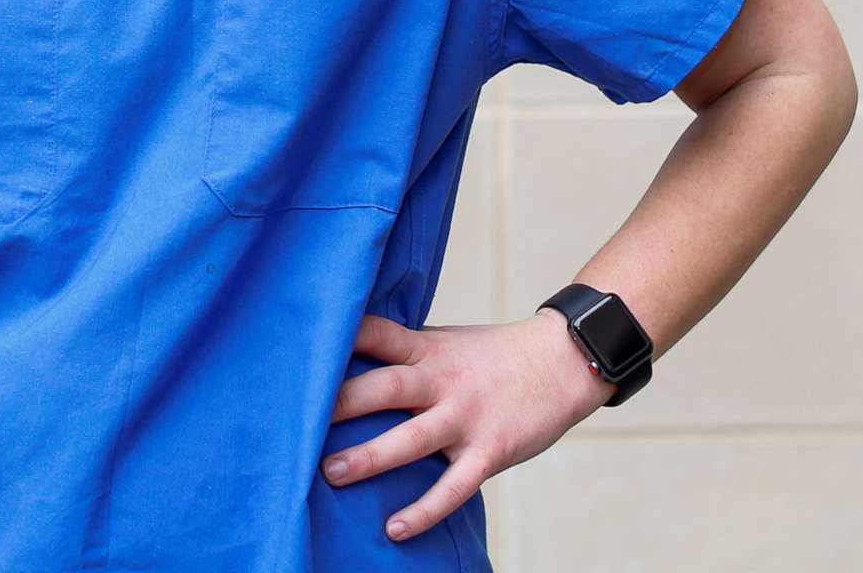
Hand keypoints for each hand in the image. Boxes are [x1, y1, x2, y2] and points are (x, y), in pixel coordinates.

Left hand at [322, 309, 612, 542]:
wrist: (564, 360)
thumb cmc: (496, 355)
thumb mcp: (448, 342)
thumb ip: (406, 355)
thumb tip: (352, 363)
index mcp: (427, 348)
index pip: (377, 334)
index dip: (341, 338)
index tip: (300, 348)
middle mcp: (442, 379)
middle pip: (384, 387)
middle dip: (342, 405)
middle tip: (298, 423)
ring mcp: (466, 416)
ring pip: (411, 439)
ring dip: (369, 457)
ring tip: (330, 474)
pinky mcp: (489, 450)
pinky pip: (452, 486)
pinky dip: (424, 510)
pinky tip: (394, 528)